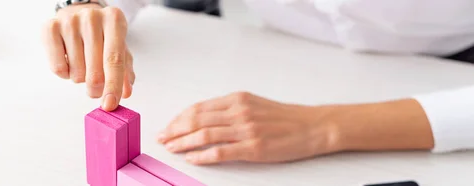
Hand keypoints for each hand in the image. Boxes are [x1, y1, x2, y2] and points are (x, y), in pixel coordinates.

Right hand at [44, 4, 134, 110]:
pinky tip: (69, 61)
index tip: (110, 105)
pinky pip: (58, 68)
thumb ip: (125, 71)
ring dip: (80, 78)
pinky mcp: (50, 27)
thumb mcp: (119, 49)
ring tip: (82, 64)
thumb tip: (125, 93)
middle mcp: (92, 17)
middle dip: (96, 89)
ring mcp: (70, 21)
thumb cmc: (102, 36)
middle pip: (95, 71)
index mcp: (114, 19)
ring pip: (76, 73)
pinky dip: (64, 73)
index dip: (113, 86)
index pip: (114, 60)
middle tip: (95, 88)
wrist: (80, 15)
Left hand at [157, 92, 339, 164]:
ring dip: (183, 143)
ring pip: (204, 135)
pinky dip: (202, 156)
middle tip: (162, 138)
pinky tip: (192, 159)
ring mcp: (246, 130)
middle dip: (175, 130)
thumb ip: (229, 109)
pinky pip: (220, 152)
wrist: (312, 126)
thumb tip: (203, 117)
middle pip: (196, 120)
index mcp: (237, 99)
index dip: (179, 118)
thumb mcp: (253, 104)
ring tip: (172, 148)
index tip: (168, 126)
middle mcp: (239, 112)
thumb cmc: (284, 117)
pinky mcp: (253, 148)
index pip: (198, 108)